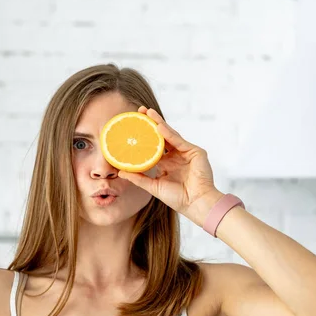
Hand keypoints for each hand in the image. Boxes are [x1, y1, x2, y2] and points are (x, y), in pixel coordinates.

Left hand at [117, 106, 222, 223]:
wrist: (195, 204)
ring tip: (148, 112)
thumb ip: (137, 178)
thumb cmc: (177, 198)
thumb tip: (120, 172)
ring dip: (159, 123)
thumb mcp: (152, 186)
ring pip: (170, 134)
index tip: (132, 125)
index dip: (144, 135)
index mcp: (167, 163)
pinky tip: (158, 126)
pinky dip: (168, 133)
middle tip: (140, 111)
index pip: (153, 145)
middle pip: (162, 136)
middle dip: (151, 122)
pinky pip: (179, 141)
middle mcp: (176, 155)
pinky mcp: (195, 152)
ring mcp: (186, 152)